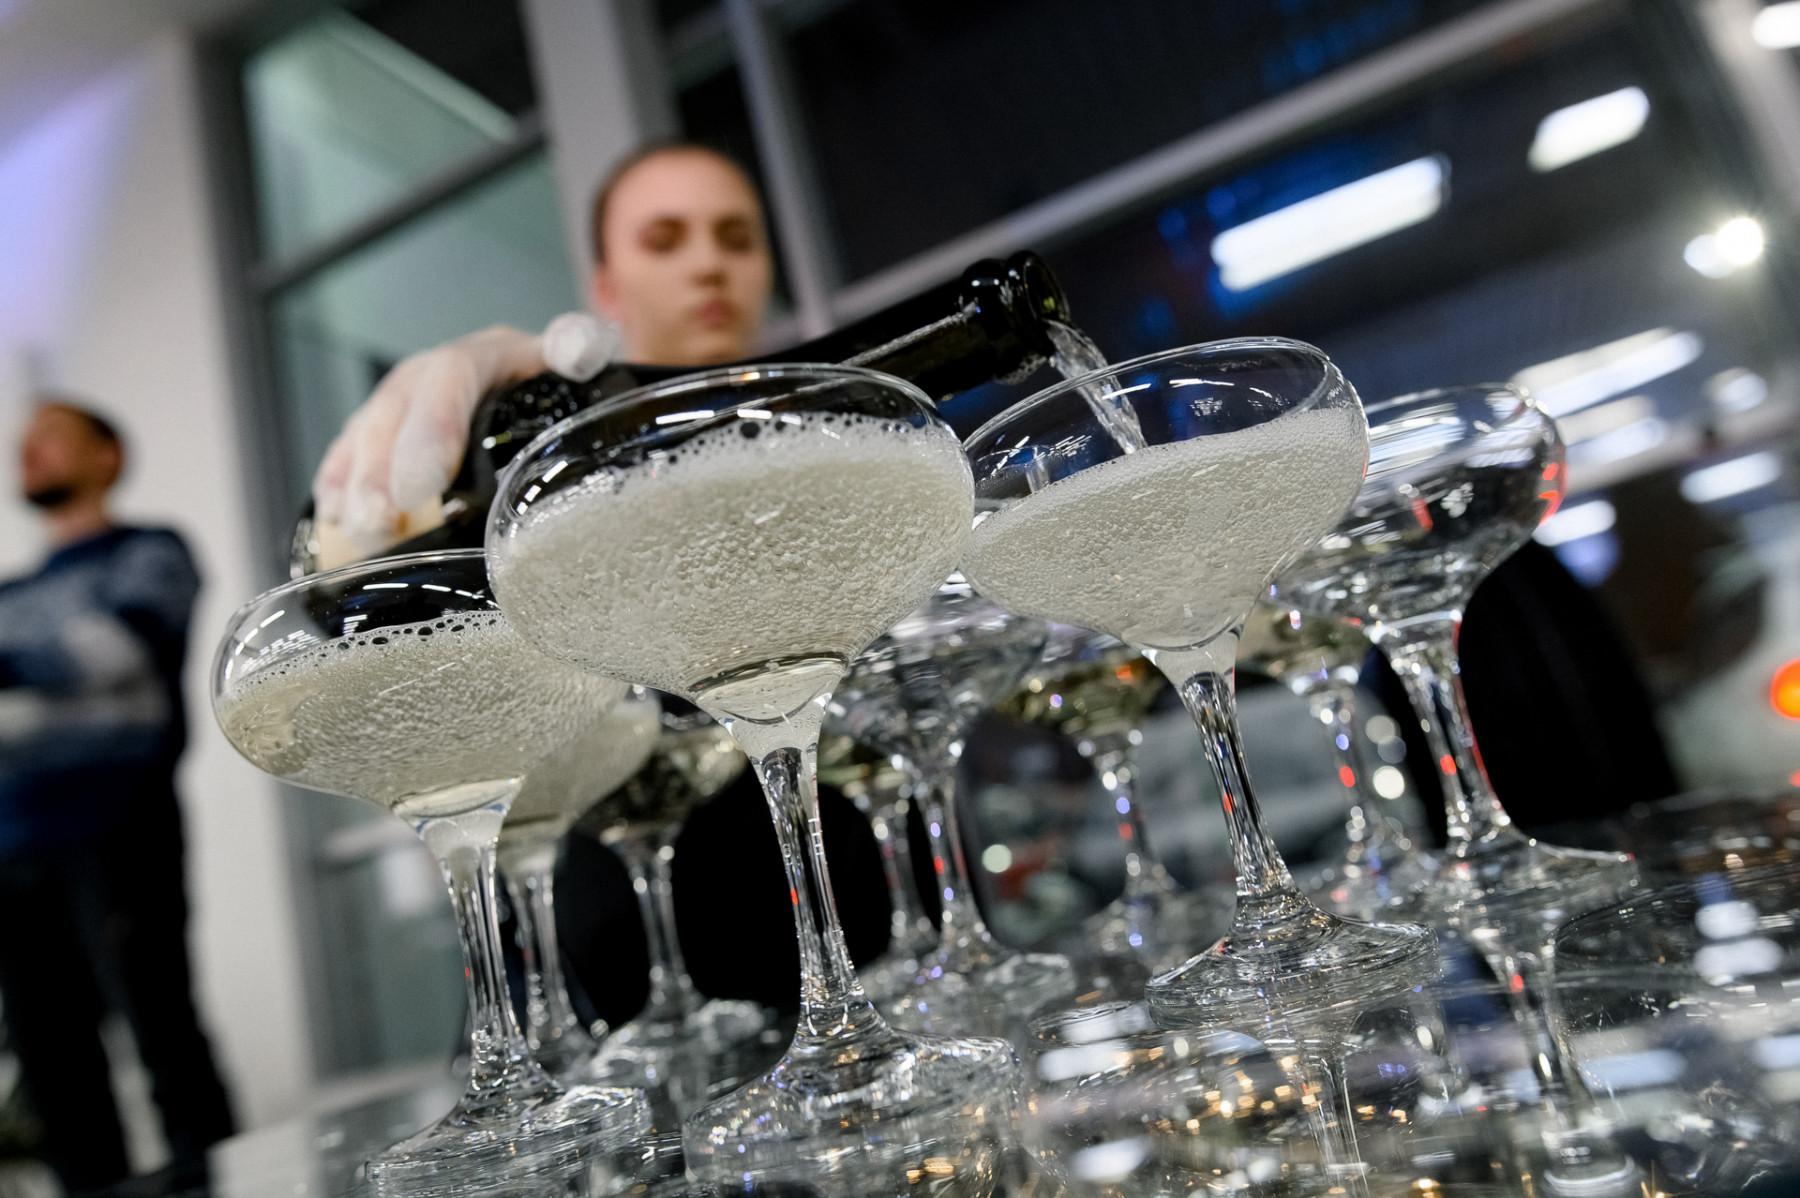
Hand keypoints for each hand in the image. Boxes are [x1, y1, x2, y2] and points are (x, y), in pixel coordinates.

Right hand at [311, 314, 616, 555]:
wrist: (540, 385)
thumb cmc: (561, 388)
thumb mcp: (575, 361)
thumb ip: (578, 350)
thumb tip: (581, 346)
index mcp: (486, 354)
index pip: (451, 378)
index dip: (430, 430)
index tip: (420, 488)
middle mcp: (436, 372)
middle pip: (397, 412)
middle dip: (381, 470)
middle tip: (380, 519)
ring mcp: (405, 400)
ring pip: (368, 433)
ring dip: (357, 484)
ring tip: (361, 529)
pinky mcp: (383, 429)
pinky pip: (349, 450)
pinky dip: (338, 482)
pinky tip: (334, 516)